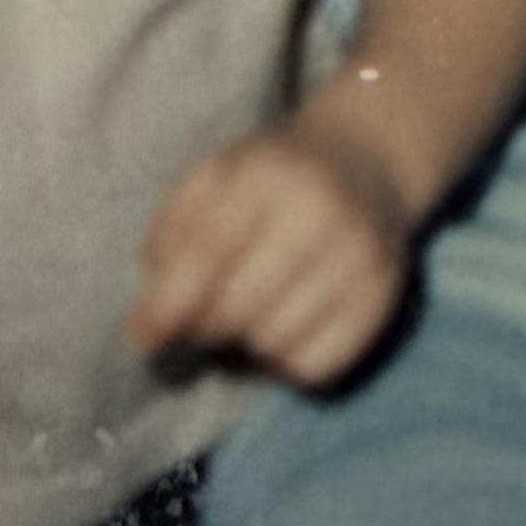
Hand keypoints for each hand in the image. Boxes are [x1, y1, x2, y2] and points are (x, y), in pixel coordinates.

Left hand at [129, 110, 414, 388]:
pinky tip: (283, 327)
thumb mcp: (212, 179)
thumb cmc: (269, 176)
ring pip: (274, 344)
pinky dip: (286, 363)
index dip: (168, 303)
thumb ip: (170, 238)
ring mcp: (360, 259)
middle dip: (204, 326)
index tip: (141, 337)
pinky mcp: (384, 300)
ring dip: (245, 344)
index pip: (208, 251)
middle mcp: (321, 213)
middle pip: (237, 307)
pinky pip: (316, 368)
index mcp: (266, 173)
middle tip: (199, 320)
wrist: (367, 157)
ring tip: (247, 314)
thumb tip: (147, 325)